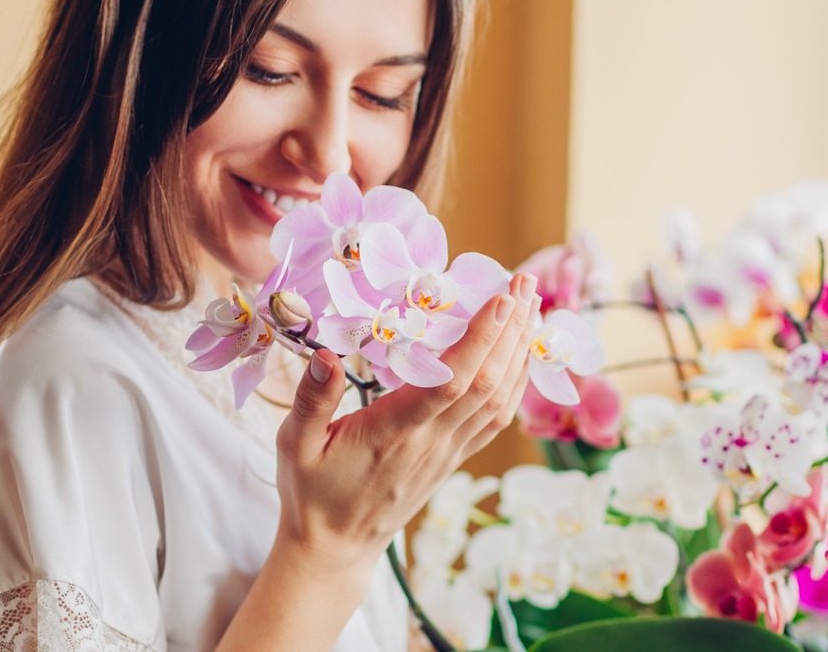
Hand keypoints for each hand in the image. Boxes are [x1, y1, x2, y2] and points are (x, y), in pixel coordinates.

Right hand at [271, 272, 539, 579]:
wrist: (336, 547)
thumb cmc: (312, 492)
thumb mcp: (294, 445)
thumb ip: (311, 400)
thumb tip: (324, 353)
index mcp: (394, 431)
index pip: (451, 382)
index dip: (481, 340)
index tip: (502, 298)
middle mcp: (432, 441)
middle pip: (488, 381)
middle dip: (512, 329)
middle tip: (526, 281)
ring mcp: (449, 451)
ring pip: (500, 398)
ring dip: (520, 350)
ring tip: (533, 305)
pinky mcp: (455, 457)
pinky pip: (498, 417)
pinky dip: (517, 381)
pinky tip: (523, 354)